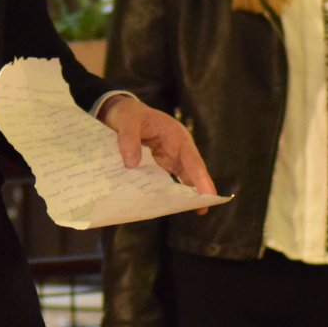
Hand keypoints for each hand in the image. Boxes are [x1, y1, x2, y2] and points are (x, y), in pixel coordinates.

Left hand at [98, 95, 214, 207]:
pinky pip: (165, 182)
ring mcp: (168, 158)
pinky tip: (163, 207)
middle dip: (198, 192)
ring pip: (180, 180)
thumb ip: (129, 139)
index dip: (201, 179)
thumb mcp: (127, 120)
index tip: (208, 195)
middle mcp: (177, 149)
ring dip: (182, 196)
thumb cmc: (128, 113)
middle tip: (202, 210)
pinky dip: (165, 193)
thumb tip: (132, 164)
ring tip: (188, 213)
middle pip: (191, 173)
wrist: (118, 112)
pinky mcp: (158, 166)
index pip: (193, 160)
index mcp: (176, 136)